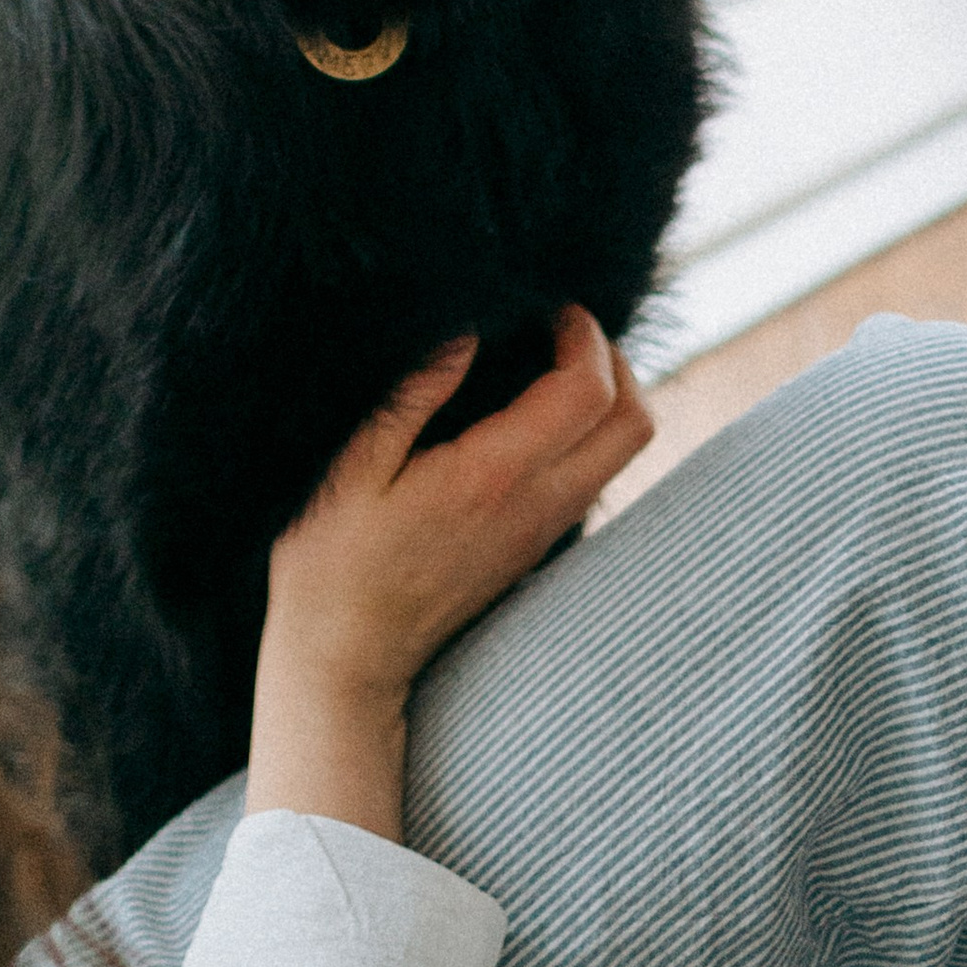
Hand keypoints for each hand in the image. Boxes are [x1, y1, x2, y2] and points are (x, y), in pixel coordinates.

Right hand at [245, 309, 652, 843]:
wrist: (346, 662)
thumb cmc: (332, 563)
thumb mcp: (351, 468)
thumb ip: (411, 395)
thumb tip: (463, 332)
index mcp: (492, 477)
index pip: (588, 393)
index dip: (584, 334)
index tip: (548, 305)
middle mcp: (536, 507)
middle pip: (634, 424)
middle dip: (615, 359)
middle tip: (562, 326)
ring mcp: (542, 533)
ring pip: (622, 455)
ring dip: (606, 396)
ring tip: (546, 358)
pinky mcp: (535, 548)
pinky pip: (593, 477)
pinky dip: (586, 431)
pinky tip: (529, 411)